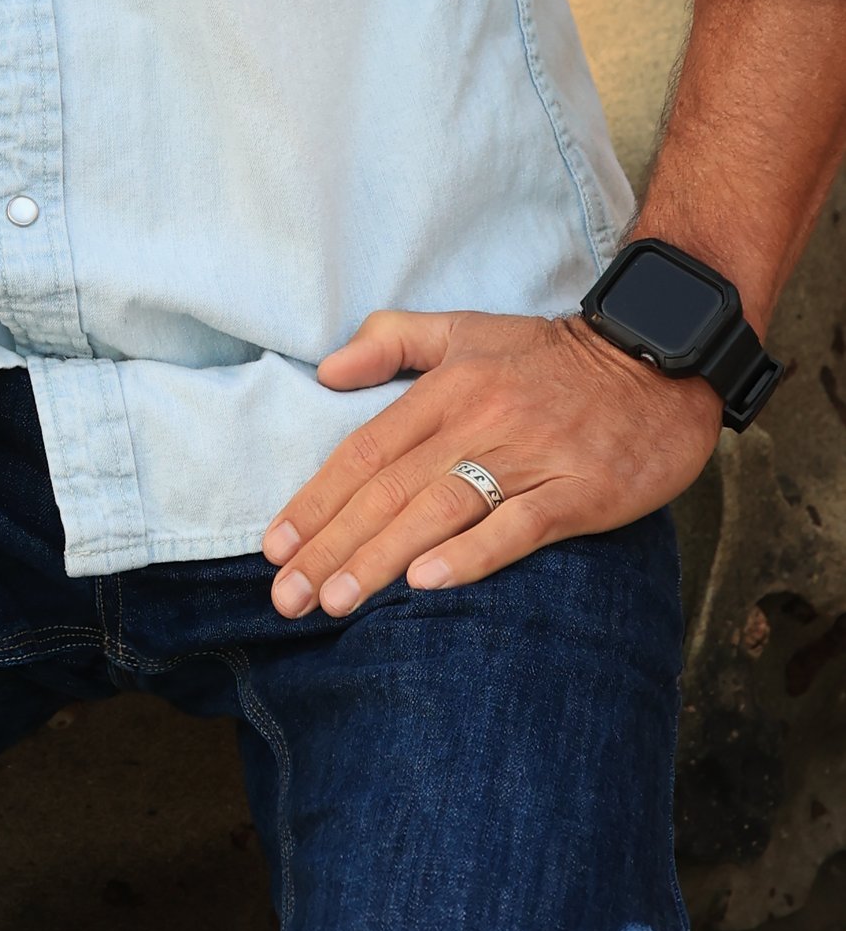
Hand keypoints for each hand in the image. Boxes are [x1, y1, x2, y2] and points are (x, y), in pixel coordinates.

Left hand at [261, 306, 721, 621]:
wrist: (654, 358)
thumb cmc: (550, 354)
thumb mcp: (465, 328)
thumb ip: (392, 341)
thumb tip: (327, 371)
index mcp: (445, 388)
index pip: (365, 451)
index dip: (317, 499)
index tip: (276, 545)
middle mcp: (477, 422)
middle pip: (389, 489)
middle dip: (332, 546)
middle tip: (286, 597)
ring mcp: (528, 457)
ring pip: (438, 510)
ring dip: (381, 558)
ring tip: (335, 602)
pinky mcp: (577, 491)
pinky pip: (517, 526)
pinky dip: (472, 554)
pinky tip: (429, 582)